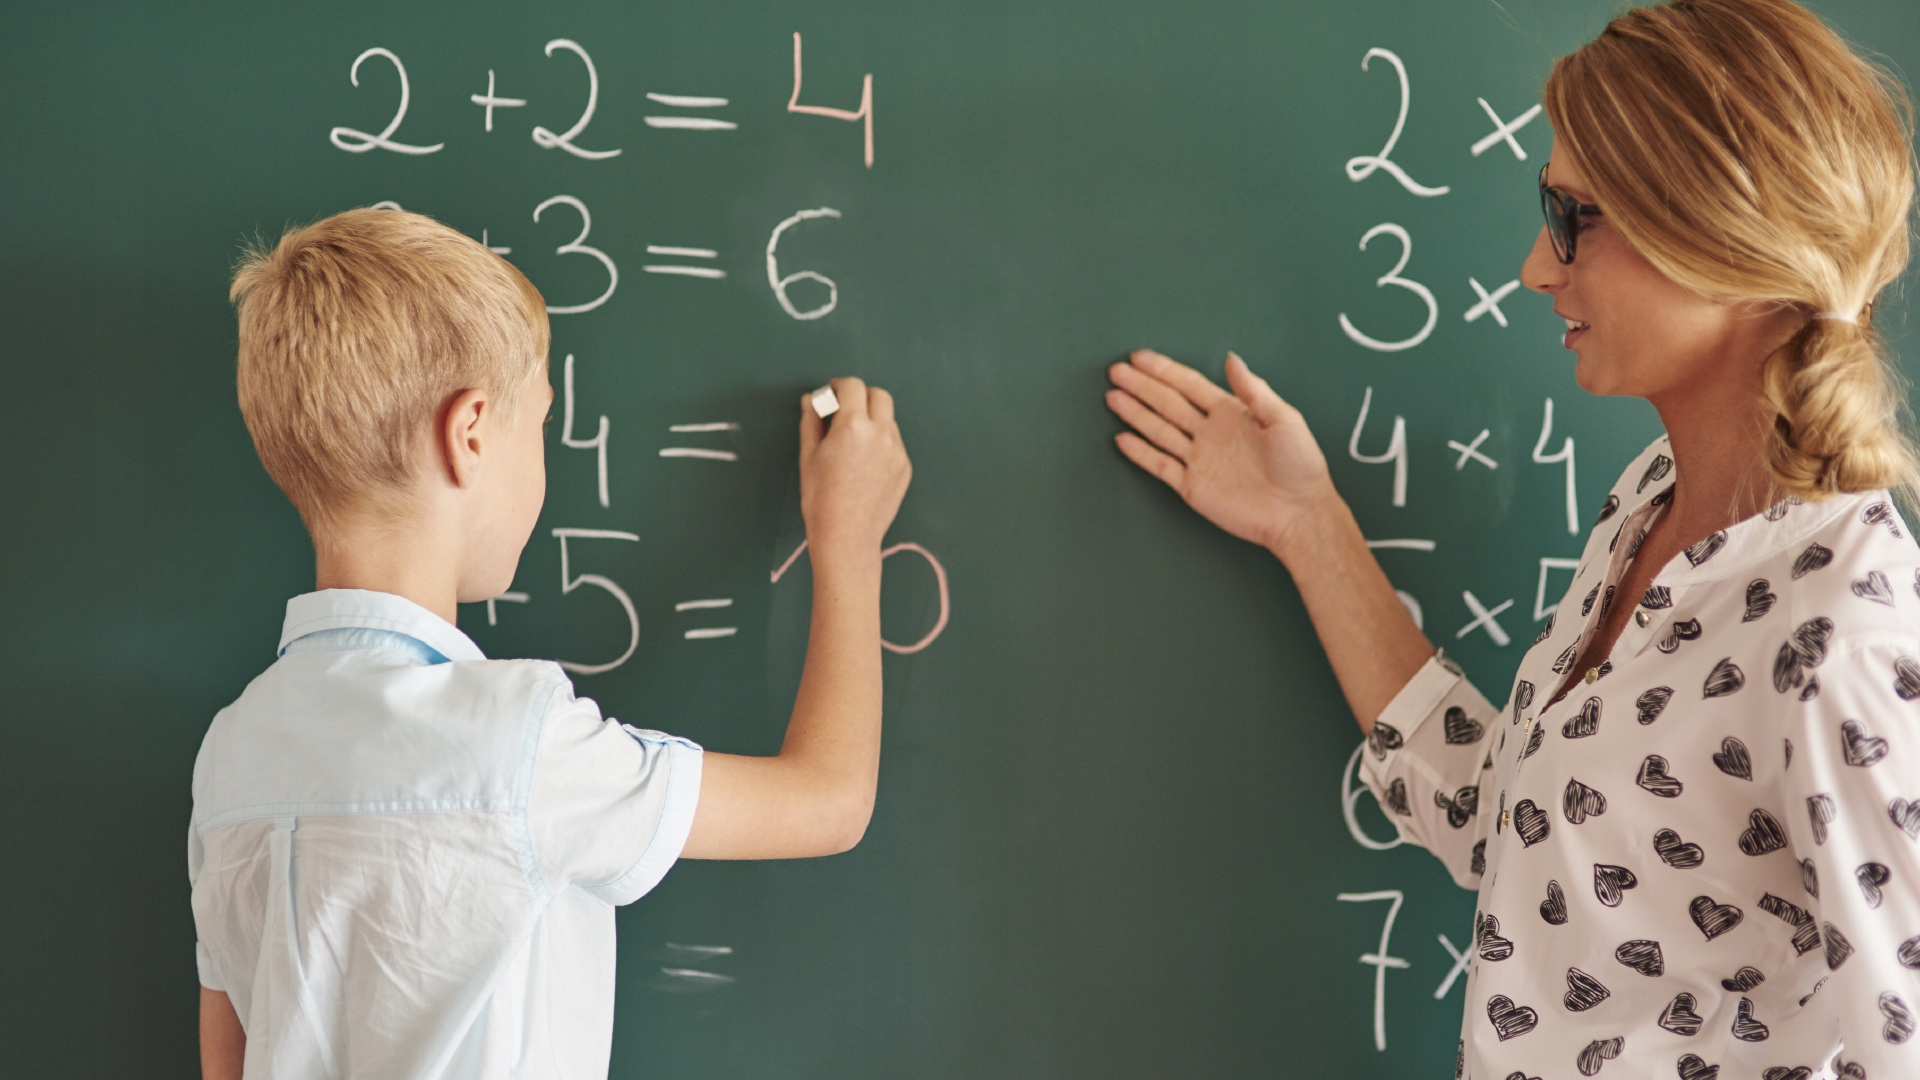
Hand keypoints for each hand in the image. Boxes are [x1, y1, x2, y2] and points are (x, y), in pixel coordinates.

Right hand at [799, 377, 911, 562]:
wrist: (847, 537)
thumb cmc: (821, 499)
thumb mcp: (809, 457)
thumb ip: (812, 422)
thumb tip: (811, 400)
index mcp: (853, 426)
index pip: (853, 386)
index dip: (839, 386)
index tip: (831, 394)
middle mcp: (880, 433)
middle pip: (879, 395)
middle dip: (861, 396)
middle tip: (844, 411)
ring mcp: (897, 450)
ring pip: (888, 419)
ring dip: (872, 419)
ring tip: (853, 442)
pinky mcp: (905, 466)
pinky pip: (894, 442)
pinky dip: (881, 441)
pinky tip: (864, 463)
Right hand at [1106, 350, 1335, 552]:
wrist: (1299, 512)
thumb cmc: (1301, 465)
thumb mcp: (1285, 419)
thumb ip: (1254, 390)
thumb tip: (1231, 359)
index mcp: (1230, 413)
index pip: (1189, 385)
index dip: (1163, 371)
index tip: (1139, 358)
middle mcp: (1210, 433)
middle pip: (1168, 404)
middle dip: (1141, 387)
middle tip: (1116, 372)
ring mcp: (1199, 460)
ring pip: (1159, 430)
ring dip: (1136, 414)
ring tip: (1113, 397)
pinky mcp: (1193, 487)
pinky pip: (1161, 466)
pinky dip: (1142, 453)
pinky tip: (1124, 439)